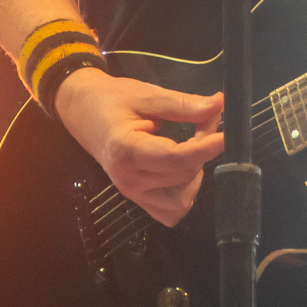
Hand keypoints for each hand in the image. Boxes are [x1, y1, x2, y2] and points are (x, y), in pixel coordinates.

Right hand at [54, 68, 223, 226]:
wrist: (82, 110)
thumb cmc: (111, 100)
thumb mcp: (147, 95)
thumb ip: (183, 104)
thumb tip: (218, 105)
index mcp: (126, 151)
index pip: (176, 159)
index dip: (206, 147)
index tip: (224, 133)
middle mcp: (128, 179)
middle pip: (183, 176)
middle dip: (202, 150)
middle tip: (205, 122)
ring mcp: (132, 193)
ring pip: (180, 202)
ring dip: (194, 176)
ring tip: (191, 147)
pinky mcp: (137, 199)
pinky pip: (169, 211)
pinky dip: (182, 194)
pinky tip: (181, 169)